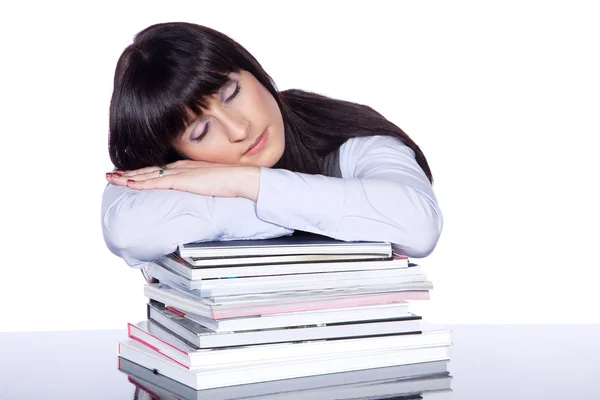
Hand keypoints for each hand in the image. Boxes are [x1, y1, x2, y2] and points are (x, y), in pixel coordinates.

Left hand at [106, 160, 259, 200]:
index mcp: (187, 168)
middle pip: (148, 171)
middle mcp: (180, 167)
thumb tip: (196, 191)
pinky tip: (129, 184)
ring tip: (112, 179)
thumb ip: (200, 186)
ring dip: (128, 177)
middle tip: (111, 176)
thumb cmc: (232, 182)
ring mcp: (180, 173)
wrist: (242, 178)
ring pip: (148, 175)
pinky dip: (141, 183)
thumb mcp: (211, 183)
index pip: (159, 170)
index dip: (141, 172)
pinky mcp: (183, 180)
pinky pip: (156, 182)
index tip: (128, 175)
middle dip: (128, 173)